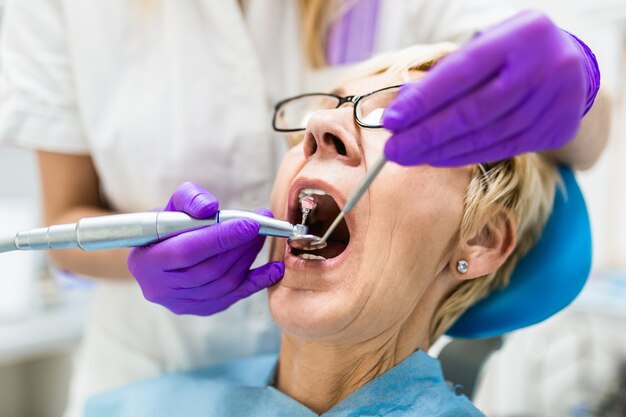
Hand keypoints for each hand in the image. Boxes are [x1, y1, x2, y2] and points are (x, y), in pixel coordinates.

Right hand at [127, 182, 283, 314]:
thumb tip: (211, 208)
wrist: (160, 252)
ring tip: (262, 236)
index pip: (187, 251)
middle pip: (209, 269)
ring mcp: (180, 304)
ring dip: (248, 258)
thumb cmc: (167, 224)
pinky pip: (233, 297)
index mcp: (145, 263)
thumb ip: (189, 199)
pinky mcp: (201, 310)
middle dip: (240, 245)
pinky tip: (274, 269)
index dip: (220, 238)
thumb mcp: (171, 204)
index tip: (250, 223)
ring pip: (223, 283)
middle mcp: (160, 289)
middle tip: (262, 224)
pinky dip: (257, 283)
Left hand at [383, 10, 596, 166]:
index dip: (423, 100)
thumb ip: (446, 73)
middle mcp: (544, 66)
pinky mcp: (557, 129)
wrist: (573, 64)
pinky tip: (437, 159)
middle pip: (474, 111)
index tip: (391, 120)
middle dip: (427, 134)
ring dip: (441, 151)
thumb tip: (401, 107)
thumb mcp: (484, 45)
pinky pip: (501, 149)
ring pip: (487, 136)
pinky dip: (464, 156)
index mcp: (522, 34)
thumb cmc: (512, 52)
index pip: (463, 72)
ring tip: (409, 156)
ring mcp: (555, 100)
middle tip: (394, 150)